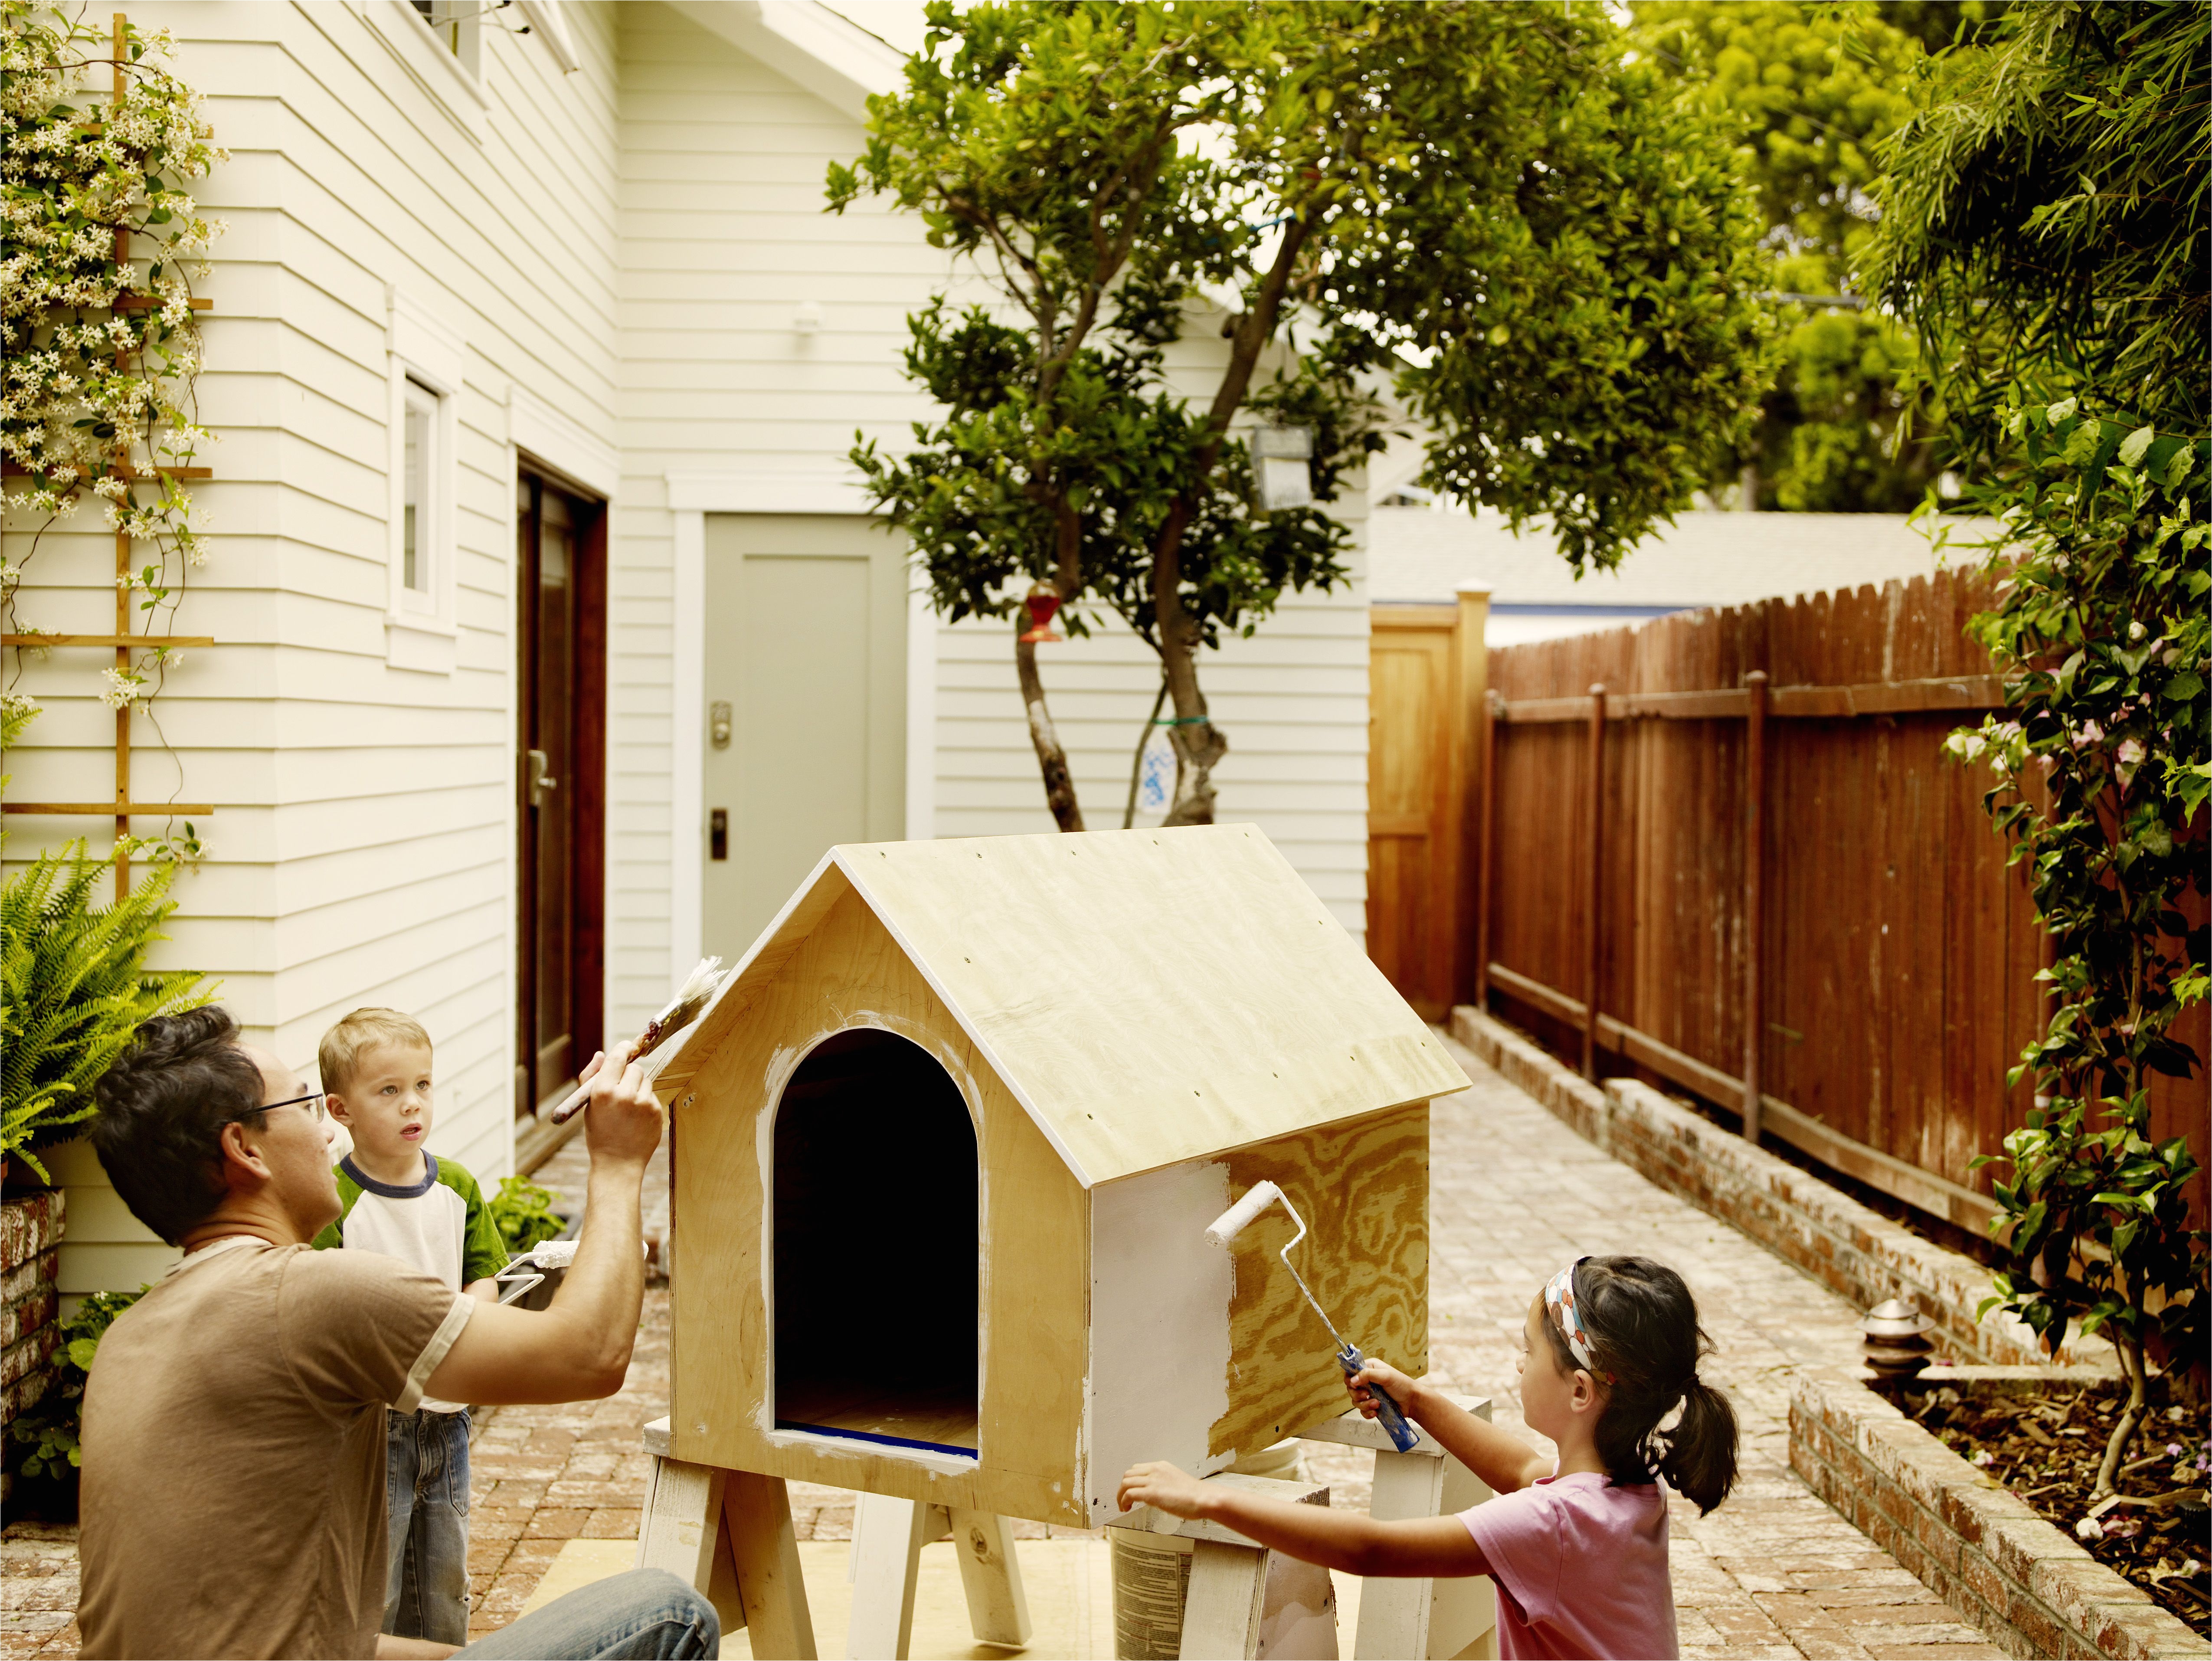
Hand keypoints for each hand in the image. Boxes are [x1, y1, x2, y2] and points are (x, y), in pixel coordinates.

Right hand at [581, 1042, 662, 1167]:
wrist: (617, 1163)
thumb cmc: (599, 1133)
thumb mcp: (588, 1106)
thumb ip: (592, 1077)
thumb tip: (601, 1054)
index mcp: (603, 1091)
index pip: (617, 1057)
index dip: (623, 1049)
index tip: (627, 1046)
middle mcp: (624, 1094)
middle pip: (635, 1067)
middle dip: (628, 1074)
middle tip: (622, 1088)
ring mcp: (643, 1103)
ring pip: (645, 1080)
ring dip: (638, 1087)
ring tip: (627, 1107)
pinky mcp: (656, 1111)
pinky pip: (652, 1095)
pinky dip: (645, 1101)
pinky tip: (636, 1117)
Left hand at [1117, 1461, 1208, 1519]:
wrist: (1204, 1498)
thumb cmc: (1195, 1495)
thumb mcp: (1176, 1482)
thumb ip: (1164, 1484)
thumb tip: (1158, 1494)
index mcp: (1161, 1466)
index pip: (1138, 1469)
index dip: (1131, 1481)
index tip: (1131, 1491)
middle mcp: (1155, 1470)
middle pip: (1128, 1474)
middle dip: (1123, 1488)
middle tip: (1125, 1500)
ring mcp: (1152, 1481)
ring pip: (1125, 1482)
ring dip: (1120, 1495)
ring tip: (1123, 1506)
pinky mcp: (1151, 1493)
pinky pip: (1128, 1494)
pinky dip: (1123, 1502)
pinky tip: (1126, 1509)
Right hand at [1346, 1357, 1418, 1420]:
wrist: (1412, 1402)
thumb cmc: (1402, 1385)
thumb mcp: (1386, 1376)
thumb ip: (1368, 1375)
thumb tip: (1353, 1380)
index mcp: (1369, 1368)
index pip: (1351, 1372)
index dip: (1350, 1379)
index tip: (1354, 1385)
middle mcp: (1367, 1380)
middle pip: (1351, 1388)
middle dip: (1358, 1394)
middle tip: (1368, 1395)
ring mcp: (1369, 1394)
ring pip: (1355, 1401)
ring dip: (1365, 1404)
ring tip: (1377, 1404)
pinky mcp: (1372, 1405)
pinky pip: (1362, 1410)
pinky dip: (1367, 1412)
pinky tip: (1376, 1412)